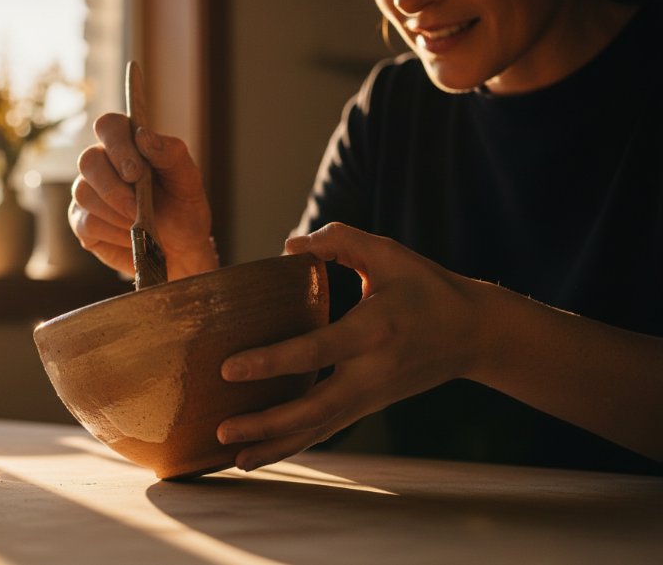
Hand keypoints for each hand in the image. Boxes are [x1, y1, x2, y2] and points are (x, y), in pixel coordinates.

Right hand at [70, 113, 217, 279]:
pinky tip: (131, 238)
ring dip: (116, 214)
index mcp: (128, 144)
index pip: (109, 126)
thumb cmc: (183, 209)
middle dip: (114, 189)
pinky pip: (86, 223)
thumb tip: (142, 135)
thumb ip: (171, 154)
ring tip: (140, 226)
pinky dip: (113, 233)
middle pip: (88, 161)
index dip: (117, 146)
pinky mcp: (82, 221)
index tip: (136, 173)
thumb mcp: (189, 182)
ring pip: (84, 194)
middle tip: (138, 209)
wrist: (180, 249)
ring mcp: (88, 192)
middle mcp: (103, 163)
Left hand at [216, 222, 486, 470]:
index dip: (271, 362)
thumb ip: (340, 240)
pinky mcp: (367, 406)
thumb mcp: (389, 254)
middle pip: (313, 410)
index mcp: (372, 331)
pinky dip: (291, 445)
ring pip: (317, 430)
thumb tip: (289, 246)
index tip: (229, 369)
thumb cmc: (427, 288)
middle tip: (222, 428)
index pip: (315, 352)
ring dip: (274, 446)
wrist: (474, 334)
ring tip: (231, 457)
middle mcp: (370, 372)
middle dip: (266, 424)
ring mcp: (369, 396)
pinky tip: (258, 454)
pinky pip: (324, 431)